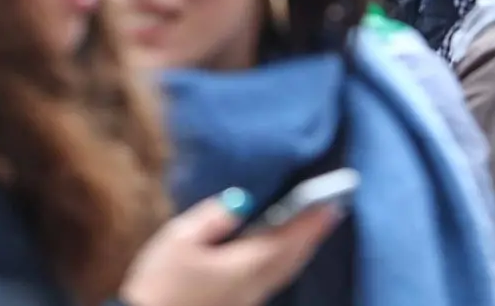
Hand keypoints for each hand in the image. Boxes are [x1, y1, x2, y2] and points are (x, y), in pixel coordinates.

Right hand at [120, 192, 340, 305]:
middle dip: (312, 234)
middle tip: (331, 210)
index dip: (310, 221)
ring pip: (285, 270)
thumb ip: (212, 217)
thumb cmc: (162, 280)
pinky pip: (274, 277)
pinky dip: (286, 259)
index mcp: (245, 264)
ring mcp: (250, 297)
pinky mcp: (240, 303)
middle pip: (292, 257)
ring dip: (301, 248)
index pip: (286, 239)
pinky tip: (282, 252)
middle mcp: (255, 284)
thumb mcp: (179, 238)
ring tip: (313, 228)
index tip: (331, 202)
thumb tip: (240, 199)